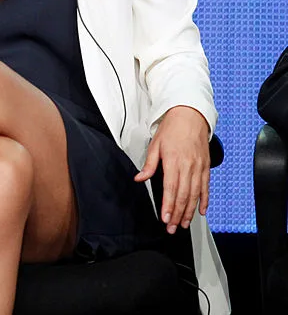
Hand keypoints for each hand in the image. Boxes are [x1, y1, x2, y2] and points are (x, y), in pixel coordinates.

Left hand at [134, 105, 210, 233]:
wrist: (190, 117)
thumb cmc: (171, 130)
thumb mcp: (155, 145)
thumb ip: (149, 164)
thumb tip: (139, 178)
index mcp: (174, 161)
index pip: (171, 188)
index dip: (168, 206)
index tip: (165, 218)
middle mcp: (188, 167)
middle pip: (183, 195)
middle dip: (178, 214)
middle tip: (173, 228)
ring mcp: (199, 168)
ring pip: (195, 195)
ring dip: (189, 211)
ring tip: (184, 224)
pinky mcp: (206, 168)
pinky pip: (206, 187)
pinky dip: (204, 201)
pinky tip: (201, 211)